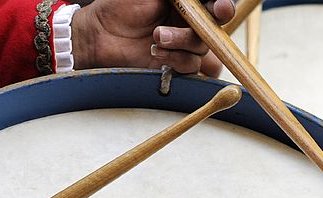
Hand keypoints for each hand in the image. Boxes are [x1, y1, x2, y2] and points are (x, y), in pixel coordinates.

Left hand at [71, 0, 234, 75]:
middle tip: (195, 24)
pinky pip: (192, 67)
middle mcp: (189, 24)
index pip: (214, 5)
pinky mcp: (176, 66)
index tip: (220, 7)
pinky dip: (176, 60)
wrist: (100, 35)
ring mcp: (183, 46)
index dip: (222, 6)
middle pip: (214, 28)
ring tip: (157, 36)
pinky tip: (157, 53)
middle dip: (205, 27)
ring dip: (182, 42)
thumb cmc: (120, 6)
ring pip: (202, 49)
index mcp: (187, 3)